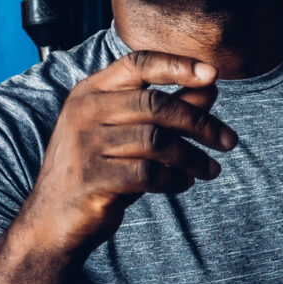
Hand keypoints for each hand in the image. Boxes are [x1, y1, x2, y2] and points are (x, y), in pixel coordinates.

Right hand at [16, 51, 236, 256]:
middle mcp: (84, 112)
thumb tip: (211, 87)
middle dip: (200, 122)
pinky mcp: (92, 178)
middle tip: (229, 141)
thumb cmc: (98, 169)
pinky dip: (174, 179)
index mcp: (90, 92)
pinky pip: (148, 173)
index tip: (213, 74)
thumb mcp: (127, 133)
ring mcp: (85, 144)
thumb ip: (166, 108)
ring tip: (209, 169)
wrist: (53, 220)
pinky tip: (182, 184)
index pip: (137, 64)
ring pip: (157, 141)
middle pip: (155, 104)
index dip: (177, 65)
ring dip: (193, 157)